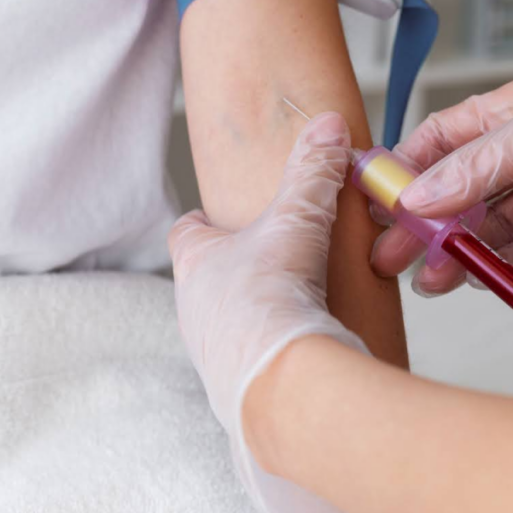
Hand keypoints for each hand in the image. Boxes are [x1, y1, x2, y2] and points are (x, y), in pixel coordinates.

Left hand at [168, 112, 366, 512]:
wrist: (275, 380)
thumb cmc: (269, 296)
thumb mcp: (296, 220)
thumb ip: (312, 172)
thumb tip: (327, 125)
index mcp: (194, 262)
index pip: (185, 232)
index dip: (204, 222)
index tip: (223, 217)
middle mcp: (192, 309)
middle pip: (205, 279)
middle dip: (235, 270)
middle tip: (272, 261)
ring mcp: (210, 352)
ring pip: (224, 323)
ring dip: (250, 314)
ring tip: (291, 307)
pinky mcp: (234, 387)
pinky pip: (247, 362)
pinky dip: (267, 352)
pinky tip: (297, 348)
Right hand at [371, 61, 512, 294]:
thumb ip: (479, 165)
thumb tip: (420, 194)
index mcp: (510, 115)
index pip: (441, 141)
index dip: (405, 168)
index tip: (373, 198)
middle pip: (457, 193)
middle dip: (423, 224)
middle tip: (390, 254)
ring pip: (488, 230)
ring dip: (458, 255)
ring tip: (429, 280)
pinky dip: (502, 271)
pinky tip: (477, 282)